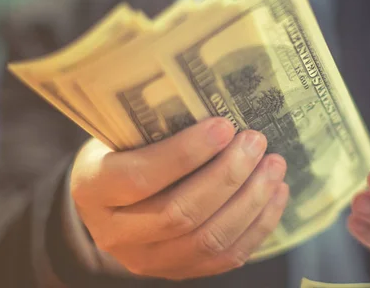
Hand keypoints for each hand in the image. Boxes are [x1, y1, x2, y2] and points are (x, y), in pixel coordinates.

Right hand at [70, 117, 288, 279]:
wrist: (113, 201)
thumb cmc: (124, 152)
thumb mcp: (123, 132)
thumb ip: (156, 124)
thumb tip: (219, 99)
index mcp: (93, 189)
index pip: (140, 177)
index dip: (186, 153)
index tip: (224, 126)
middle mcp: (114, 234)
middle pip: (180, 213)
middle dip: (228, 175)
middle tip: (256, 143)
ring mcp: (147, 260)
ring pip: (208, 240)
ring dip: (251, 201)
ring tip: (274, 166)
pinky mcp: (179, 271)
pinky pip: (226, 258)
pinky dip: (258, 225)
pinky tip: (276, 193)